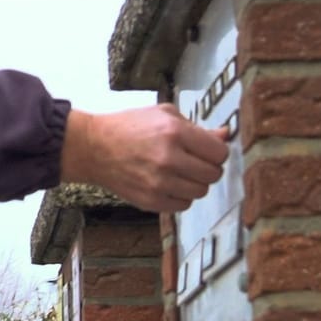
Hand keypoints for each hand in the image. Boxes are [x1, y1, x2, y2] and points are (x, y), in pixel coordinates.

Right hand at [58, 105, 231, 213]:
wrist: (94, 148)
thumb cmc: (129, 127)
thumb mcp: (164, 115)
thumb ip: (198, 127)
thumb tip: (226, 135)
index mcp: (175, 132)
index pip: (219, 152)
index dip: (216, 151)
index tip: (207, 150)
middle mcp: (169, 158)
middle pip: (213, 174)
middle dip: (208, 168)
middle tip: (194, 162)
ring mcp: (159, 183)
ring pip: (201, 192)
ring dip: (194, 183)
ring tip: (180, 172)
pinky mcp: (151, 201)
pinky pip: (183, 205)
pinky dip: (180, 196)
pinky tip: (169, 183)